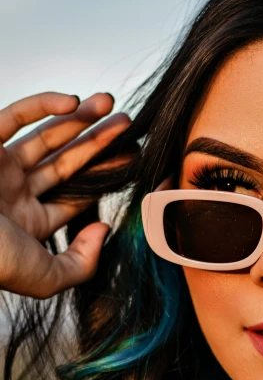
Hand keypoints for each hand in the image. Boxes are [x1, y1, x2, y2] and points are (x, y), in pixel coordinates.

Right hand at [0, 91, 130, 298]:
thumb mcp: (44, 277)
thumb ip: (80, 263)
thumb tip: (103, 229)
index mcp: (28, 222)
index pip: (74, 196)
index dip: (104, 177)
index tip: (133, 158)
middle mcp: (13, 192)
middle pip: (65, 163)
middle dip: (97, 143)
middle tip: (128, 124)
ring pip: (44, 136)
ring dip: (78, 119)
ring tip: (110, 104)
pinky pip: (14, 115)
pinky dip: (43, 104)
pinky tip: (74, 102)